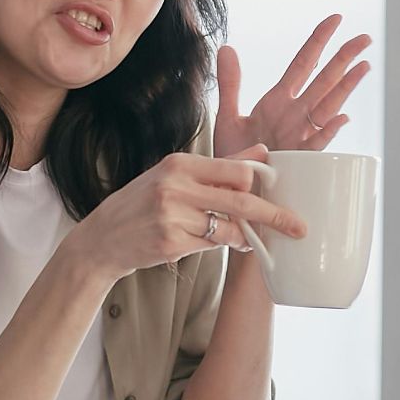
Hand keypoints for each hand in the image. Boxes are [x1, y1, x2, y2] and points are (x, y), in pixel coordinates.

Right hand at [68, 150, 306, 280]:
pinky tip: (209, 243)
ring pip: (229, 228)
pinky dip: (217, 246)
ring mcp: (172, 216)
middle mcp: (175, 187)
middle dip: (274, 215)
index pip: (237, 171)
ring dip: (243, 236)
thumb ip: (220, 167)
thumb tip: (262, 153)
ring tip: (245, 239)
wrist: (102, 239)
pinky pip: (211, 245)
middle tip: (297, 227)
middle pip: (242, 201)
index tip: (278, 193)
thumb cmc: (141, 204)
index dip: (260, 184)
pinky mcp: (171, 243)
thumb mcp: (175, 176)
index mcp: (179, 164)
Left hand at [214, 14, 370, 156]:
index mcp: (278, 101)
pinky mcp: (298, 159)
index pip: (303, 64)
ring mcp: (299, 136)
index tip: (335, 19)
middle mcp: (294, 115)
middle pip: (324, 81)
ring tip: (363, 66)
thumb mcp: (228, 116)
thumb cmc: (232, 154)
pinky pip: (316, 144)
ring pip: (327, 107)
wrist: (229, 189)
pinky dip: (328, 131)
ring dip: (345, 88)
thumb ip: (231, 83)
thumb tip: (226, 47)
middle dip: (344, 59)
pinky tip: (341, 117)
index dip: (318, 42)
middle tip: (365, 38)